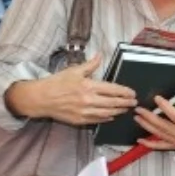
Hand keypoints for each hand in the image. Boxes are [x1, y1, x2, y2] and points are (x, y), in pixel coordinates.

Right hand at [12, 54, 136, 125]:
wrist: (41, 98)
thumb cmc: (57, 82)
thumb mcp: (74, 70)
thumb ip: (90, 64)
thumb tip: (101, 55)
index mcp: (88, 86)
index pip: (112, 89)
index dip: (124, 92)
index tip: (132, 93)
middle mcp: (88, 100)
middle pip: (113, 102)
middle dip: (126, 103)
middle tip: (134, 102)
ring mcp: (84, 111)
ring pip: (107, 113)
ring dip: (119, 111)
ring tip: (126, 109)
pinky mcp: (80, 120)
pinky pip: (97, 120)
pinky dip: (106, 118)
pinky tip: (112, 116)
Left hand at [134, 95, 174, 154]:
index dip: (165, 106)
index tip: (157, 99)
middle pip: (162, 125)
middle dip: (149, 116)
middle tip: (140, 109)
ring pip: (159, 134)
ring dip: (147, 126)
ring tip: (138, 118)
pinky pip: (161, 146)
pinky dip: (150, 144)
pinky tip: (141, 140)